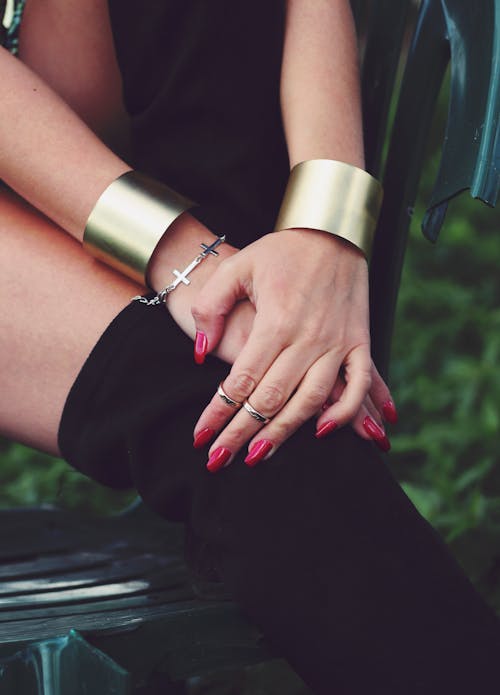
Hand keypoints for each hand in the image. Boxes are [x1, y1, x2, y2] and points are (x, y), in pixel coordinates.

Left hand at [191, 228, 395, 469]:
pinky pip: (357, 384)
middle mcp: (307, 338)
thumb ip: (211, 308)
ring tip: (258, 457)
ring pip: (310, 402)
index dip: (218, 414)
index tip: (200, 439)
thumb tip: (202, 357)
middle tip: (218, 462)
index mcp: (275, 322)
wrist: (333, 230)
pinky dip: (346, 412)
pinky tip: (324, 433)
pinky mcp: (360, 341)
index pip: (241, 382)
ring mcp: (337, 342)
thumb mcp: (235, 267)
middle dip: (240, 435)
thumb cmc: (280, 251)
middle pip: (269, 400)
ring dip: (284, 434)